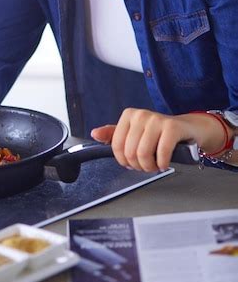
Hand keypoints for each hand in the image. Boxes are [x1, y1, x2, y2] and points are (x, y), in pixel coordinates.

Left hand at [91, 108, 228, 171]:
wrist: (188, 128)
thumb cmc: (159, 133)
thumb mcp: (134, 132)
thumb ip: (113, 134)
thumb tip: (94, 134)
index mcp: (129, 115)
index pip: (116, 146)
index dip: (124, 160)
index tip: (132, 162)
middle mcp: (141, 114)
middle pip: (130, 152)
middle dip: (138, 165)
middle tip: (147, 164)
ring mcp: (157, 119)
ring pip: (143, 154)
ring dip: (150, 166)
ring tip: (155, 164)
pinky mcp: (172, 127)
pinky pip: (161, 153)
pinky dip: (162, 164)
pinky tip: (164, 163)